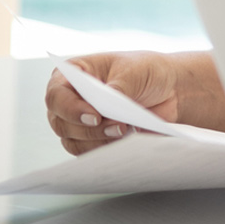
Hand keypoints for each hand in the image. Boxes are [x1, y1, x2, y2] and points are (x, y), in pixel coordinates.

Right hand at [44, 51, 182, 155]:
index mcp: (74, 73)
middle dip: (89, 129)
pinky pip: (88, 152)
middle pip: (60, 123)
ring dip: (97, 141)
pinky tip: (124, 140)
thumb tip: (107, 107)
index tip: (95, 116)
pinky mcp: (94, 139)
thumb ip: (118, 89)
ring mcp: (80, 121)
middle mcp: (71, 99)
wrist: (168, 86)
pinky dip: (105, 150)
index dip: (70, 109)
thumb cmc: (145, 70)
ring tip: (125, 130)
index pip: (56, 95)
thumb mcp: (134, 71)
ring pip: (72, 141)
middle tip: (118, 127)